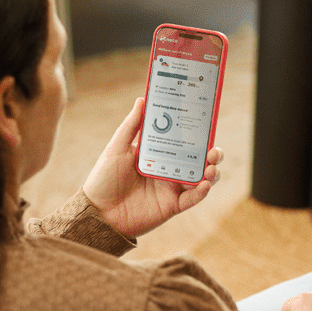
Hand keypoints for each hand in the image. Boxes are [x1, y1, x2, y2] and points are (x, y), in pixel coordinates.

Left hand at [82, 97, 221, 238]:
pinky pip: (192, 199)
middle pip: (198, 159)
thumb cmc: (104, 178)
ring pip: (201, 178)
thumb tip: (142, 99)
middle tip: (214, 150)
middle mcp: (169, 169)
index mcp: (158, 153)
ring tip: (211, 166)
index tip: (207, 122)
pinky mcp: (171, 206)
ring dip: (211, 172)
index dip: (197, 132)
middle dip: (212, 153)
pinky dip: (201, 192)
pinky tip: (203, 184)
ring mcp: (171, 188)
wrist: (97, 211)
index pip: (183, 140)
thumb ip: (132, 125)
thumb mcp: (117, 148)